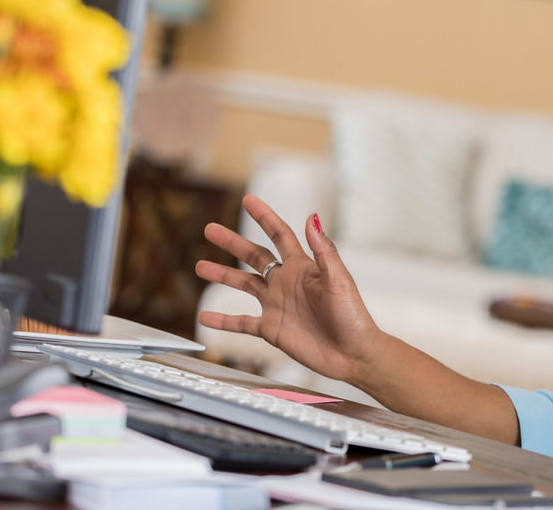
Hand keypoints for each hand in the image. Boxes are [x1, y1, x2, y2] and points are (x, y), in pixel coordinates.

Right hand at [195, 195, 382, 382]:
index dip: (264, 216)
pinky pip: (241, 323)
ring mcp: (277, 306)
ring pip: (244, 285)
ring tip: (200, 266)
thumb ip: (324, 250)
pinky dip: (223, 321)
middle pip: (255, 256)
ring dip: (223, 275)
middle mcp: (287, 283)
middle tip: (210, 229)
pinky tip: (205, 317)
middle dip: (232, 242)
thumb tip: (312, 217)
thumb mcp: (339, 280)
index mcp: (303, 268)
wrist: (352, 354)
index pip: (280, 235)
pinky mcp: (271, 329)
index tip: (248, 199)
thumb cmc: (352, 316)